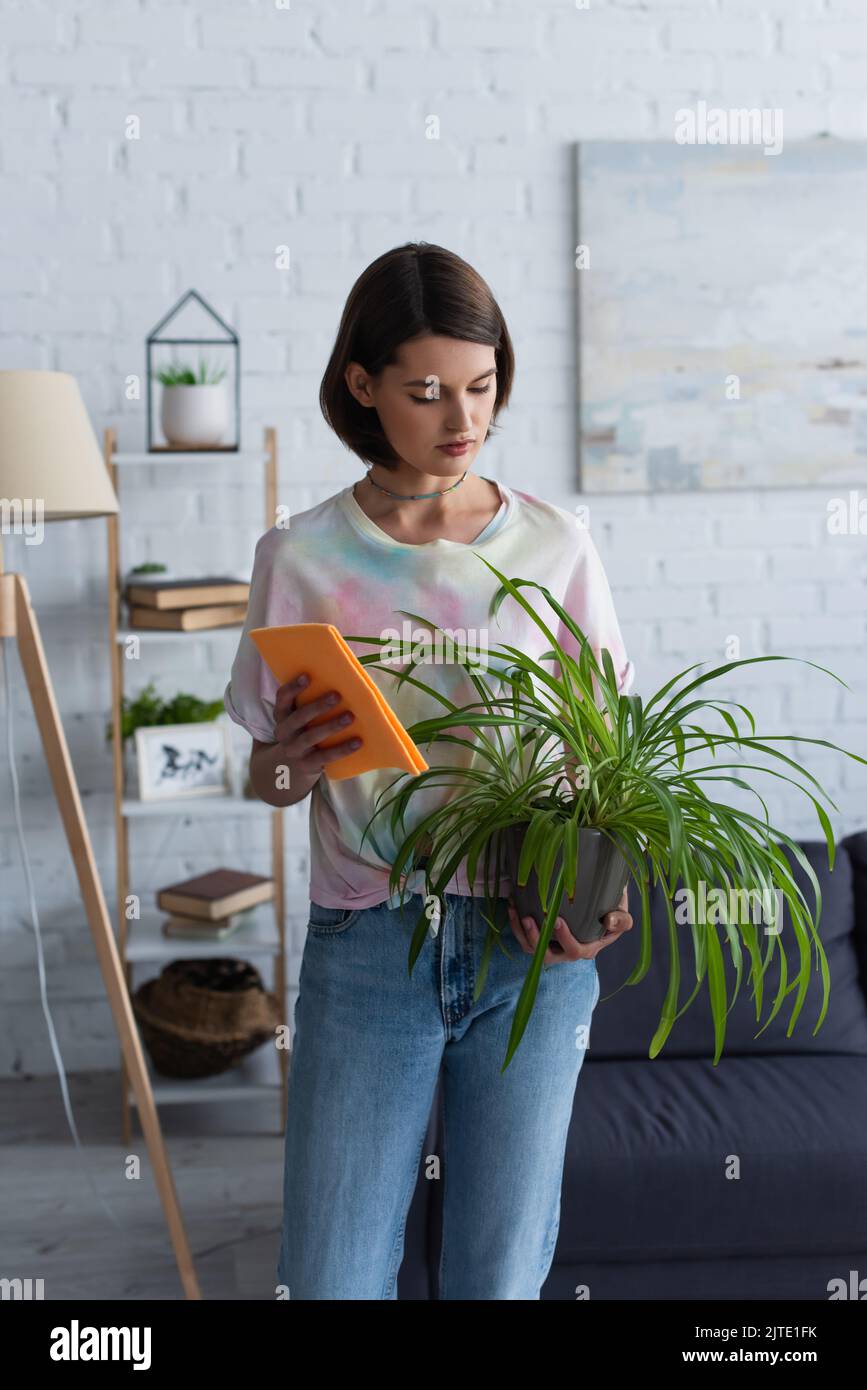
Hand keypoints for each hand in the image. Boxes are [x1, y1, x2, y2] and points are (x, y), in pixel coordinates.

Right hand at [273, 673, 362, 777]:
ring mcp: (294, 749)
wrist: (289, 766)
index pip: (282, 698)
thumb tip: (339, 678)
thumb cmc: (302, 730)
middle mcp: (284, 732)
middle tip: (337, 695)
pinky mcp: (307, 764)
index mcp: (281, 715)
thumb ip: (308, 700)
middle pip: (299, 718)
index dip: (293, 687)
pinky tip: (357, 741)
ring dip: (331, 726)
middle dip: (318, 706)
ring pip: (311, 737)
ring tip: (350, 716)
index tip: (307, 676)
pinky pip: (325, 757)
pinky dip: (342, 749)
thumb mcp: (297, 716)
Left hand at [507, 887, 631, 963]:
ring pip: (532, 949)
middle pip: (547, 955)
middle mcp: (567, 952)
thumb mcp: (623, 915)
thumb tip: (608, 920)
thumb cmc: (613, 911)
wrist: (600, 906)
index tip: (557, 920)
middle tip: (527, 918)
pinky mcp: (541, 940)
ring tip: (515, 910)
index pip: (575, 950)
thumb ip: (622, 921)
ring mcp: (553, 947)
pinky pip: (525, 939)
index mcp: (588, 949)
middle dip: (535, 938)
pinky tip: (513, 906)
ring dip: (520, 931)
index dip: (564, 938)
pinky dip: (516, 925)